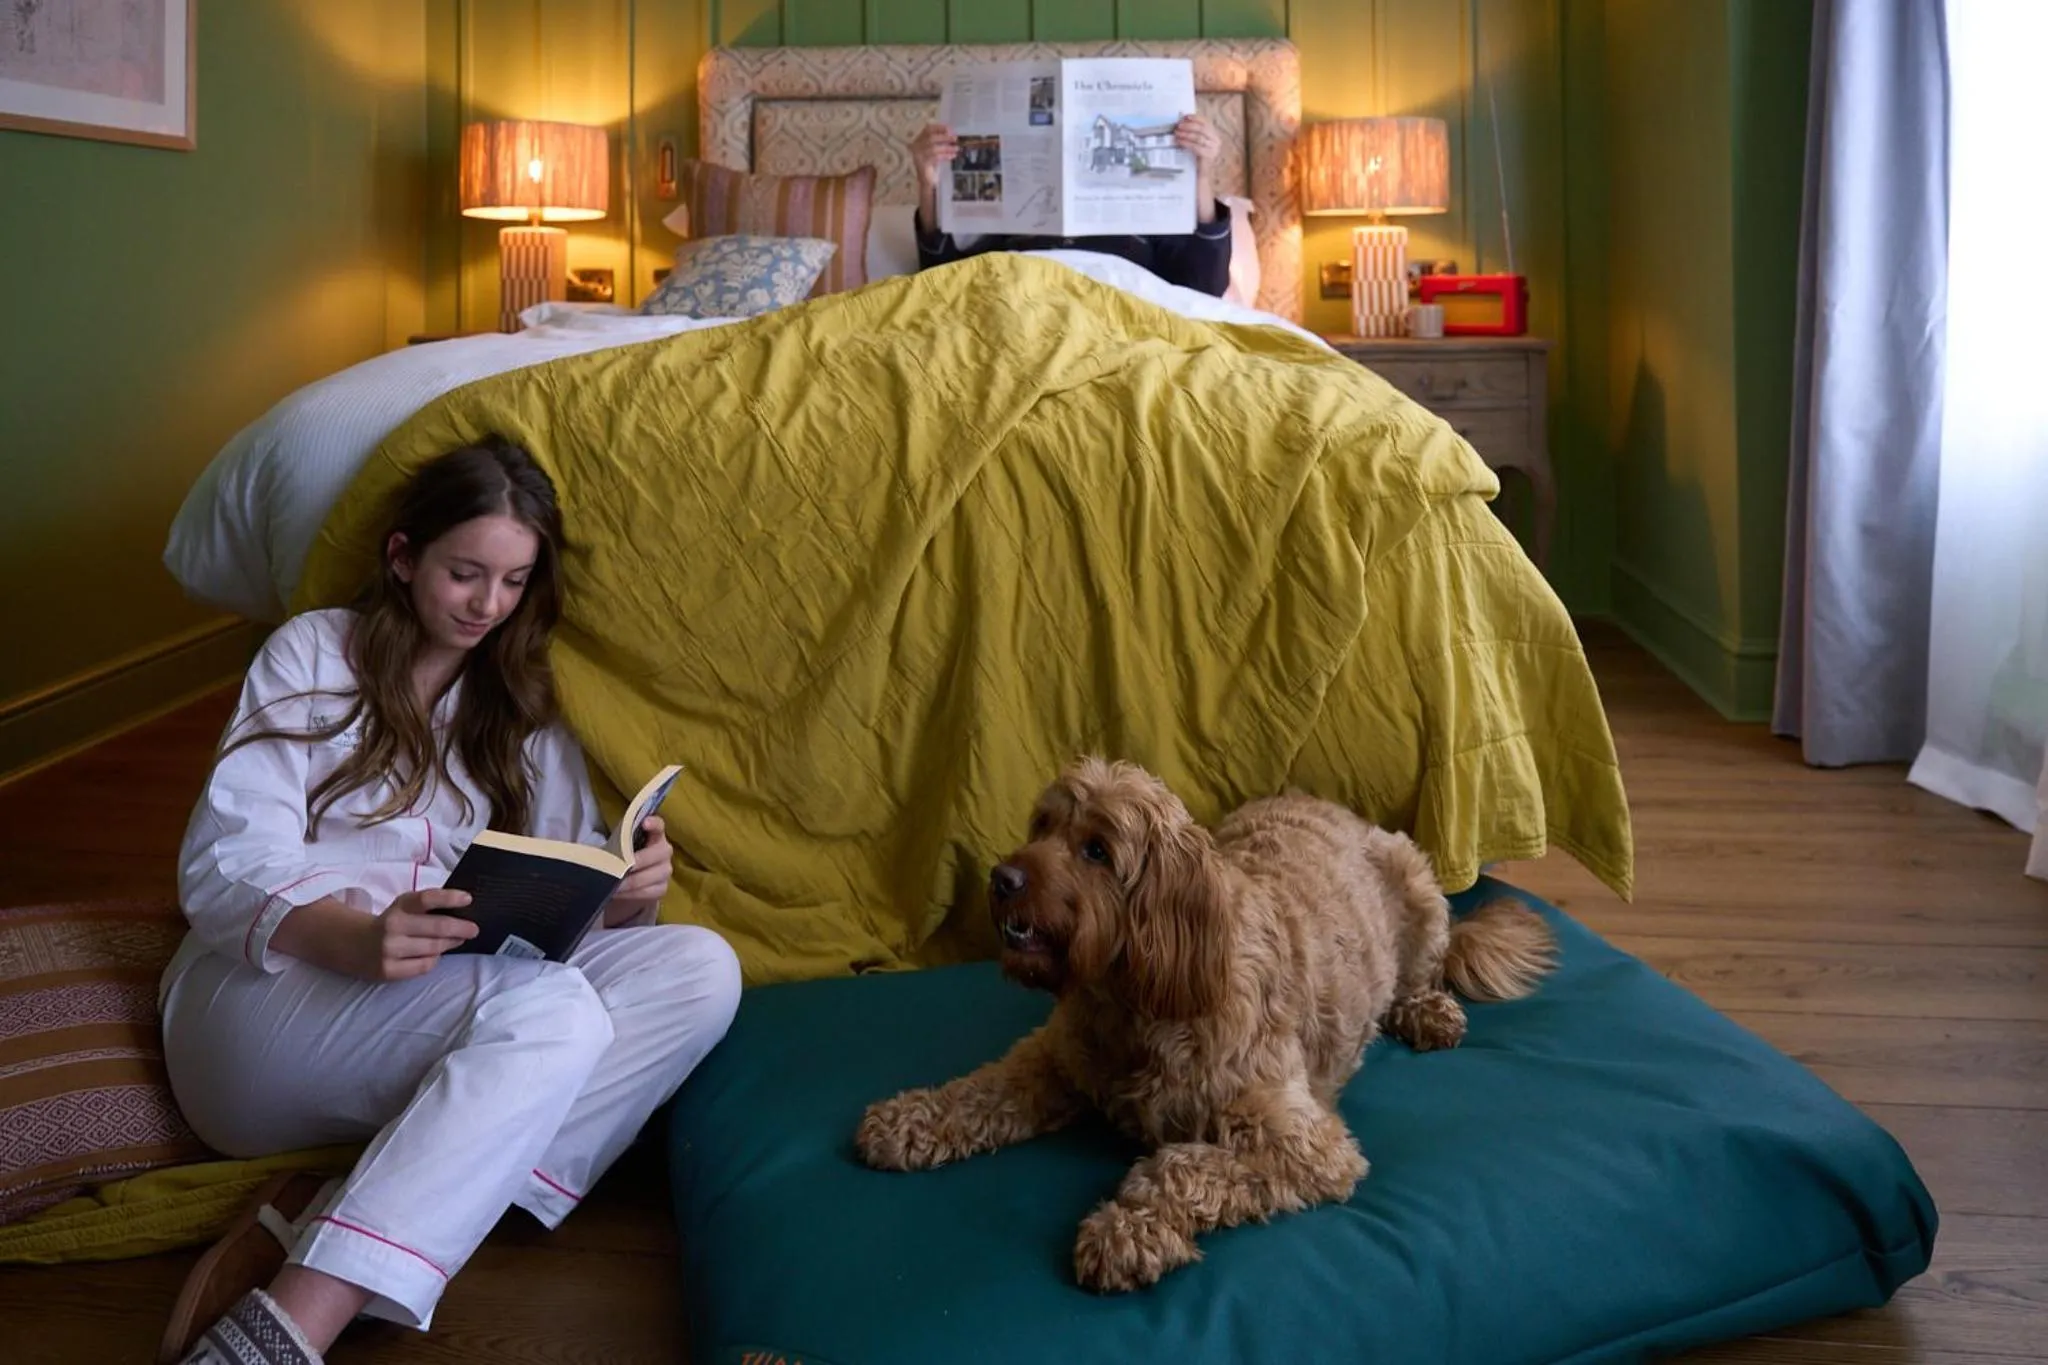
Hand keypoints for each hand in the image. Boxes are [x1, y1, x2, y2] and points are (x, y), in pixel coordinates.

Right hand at [354, 890, 476, 980]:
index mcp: (399, 906)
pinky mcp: (389, 970)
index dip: (449, 898)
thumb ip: (427, 907)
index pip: (427, 899)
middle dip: (461, 928)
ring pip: (433, 948)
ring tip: (458, 940)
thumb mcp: (403, 908)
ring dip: (450, 944)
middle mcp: (393, 926)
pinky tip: (435, 954)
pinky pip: (424, 966)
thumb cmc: (391, 923)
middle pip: (437, 928)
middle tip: (474, 929)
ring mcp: (390, 950)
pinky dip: (434, 959)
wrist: (353, 944)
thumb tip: (464, 911)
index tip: (468, 899)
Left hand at [605, 816, 672, 925]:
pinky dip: (629, 894)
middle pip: (656, 854)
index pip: (658, 826)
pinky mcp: (662, 889)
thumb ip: (618, 843)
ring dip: (628, 881)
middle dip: (635, 861)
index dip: (653, 824)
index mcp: (655, 835)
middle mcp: (665, 851)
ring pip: (649, 876)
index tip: (643, 824)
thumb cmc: (623, 857)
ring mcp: (665, 871)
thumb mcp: (620, 847)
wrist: (630, 880)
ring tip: (611, 885)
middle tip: (617, 867)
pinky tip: (617, 893)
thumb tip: (600, 850)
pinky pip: (646, 892)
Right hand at [909, 122, 958, 192]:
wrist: (925, 181)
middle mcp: (916, 146)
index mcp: (919, 141)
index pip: (928, 129)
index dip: (939, 127)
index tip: (950, 129)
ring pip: (934, 148)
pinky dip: (945, 156)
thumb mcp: (935, 151)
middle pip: (931, 137)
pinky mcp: (922, 164)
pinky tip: (952, 156)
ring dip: (947, 148)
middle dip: (944, 137)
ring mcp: (918, 155)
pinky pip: (935, 157)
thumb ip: (940, 143)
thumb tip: (952, 135)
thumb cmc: (931, 165)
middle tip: (955, 138)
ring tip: (956, 149)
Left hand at [1173, 113, 1221, 168]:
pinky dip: (1186, 143)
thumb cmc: (1196, 158)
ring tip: (1176, 133)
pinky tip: (1179, 142)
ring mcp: (1214, 149)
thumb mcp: (1196, 142)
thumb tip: (1181, 120)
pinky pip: (1196, 147)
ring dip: (1186, 134)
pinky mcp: (1208, 156)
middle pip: (1202, 129)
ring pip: (1198, 137)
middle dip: (1189, 126)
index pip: (1206, 122)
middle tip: (1178, 126)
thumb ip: (1192, 132)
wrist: (1200, 174)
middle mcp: (1216, 141)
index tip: (1184, 117)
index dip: (1195, 118)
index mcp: (1214, 135)